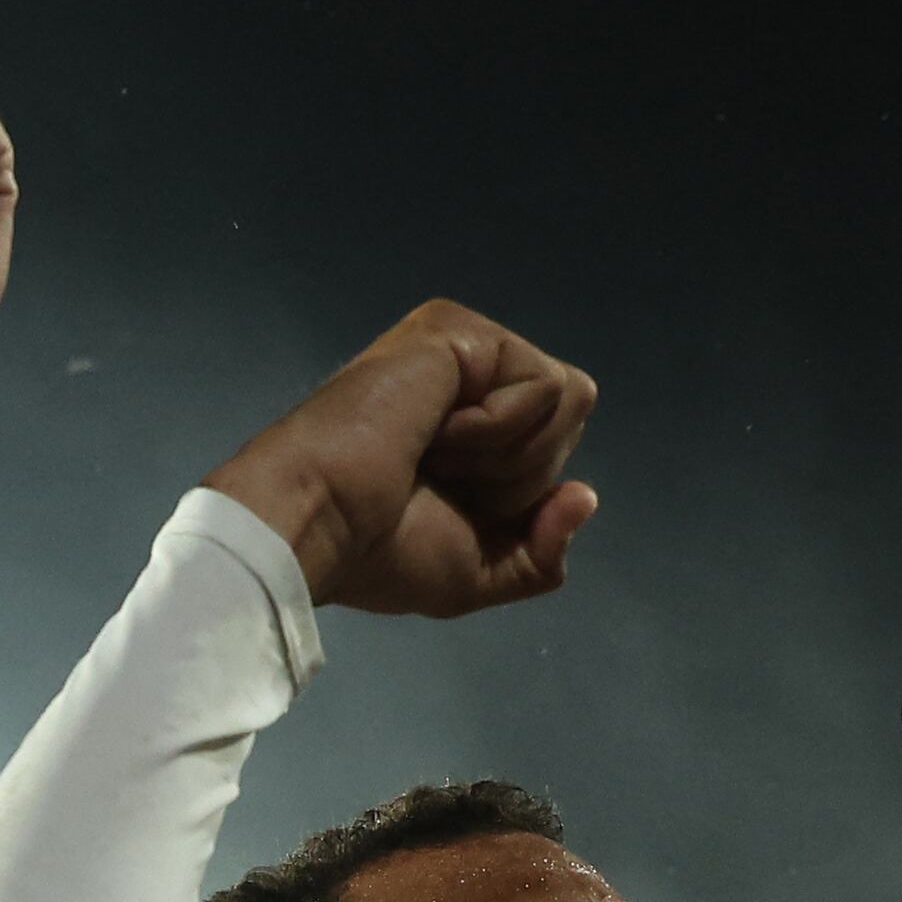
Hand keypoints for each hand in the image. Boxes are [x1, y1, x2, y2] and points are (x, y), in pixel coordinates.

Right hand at [202, 298, 599, 619]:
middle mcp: (470, 376)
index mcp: (471, 425)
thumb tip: (584, 496)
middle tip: (438, 481)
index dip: (522, 497)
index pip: (554, 448)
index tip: (450, 509)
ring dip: (507, 454)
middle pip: (572, 418)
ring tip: (432, 455)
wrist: (317, 524)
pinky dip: (497, 430)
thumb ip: (541, 551)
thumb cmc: (376, 553)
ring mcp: (463, 347)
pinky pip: (540, 386)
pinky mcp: (457, 330)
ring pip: (566, 399)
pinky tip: (432, 433)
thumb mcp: (477, 571)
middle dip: (520, 475)